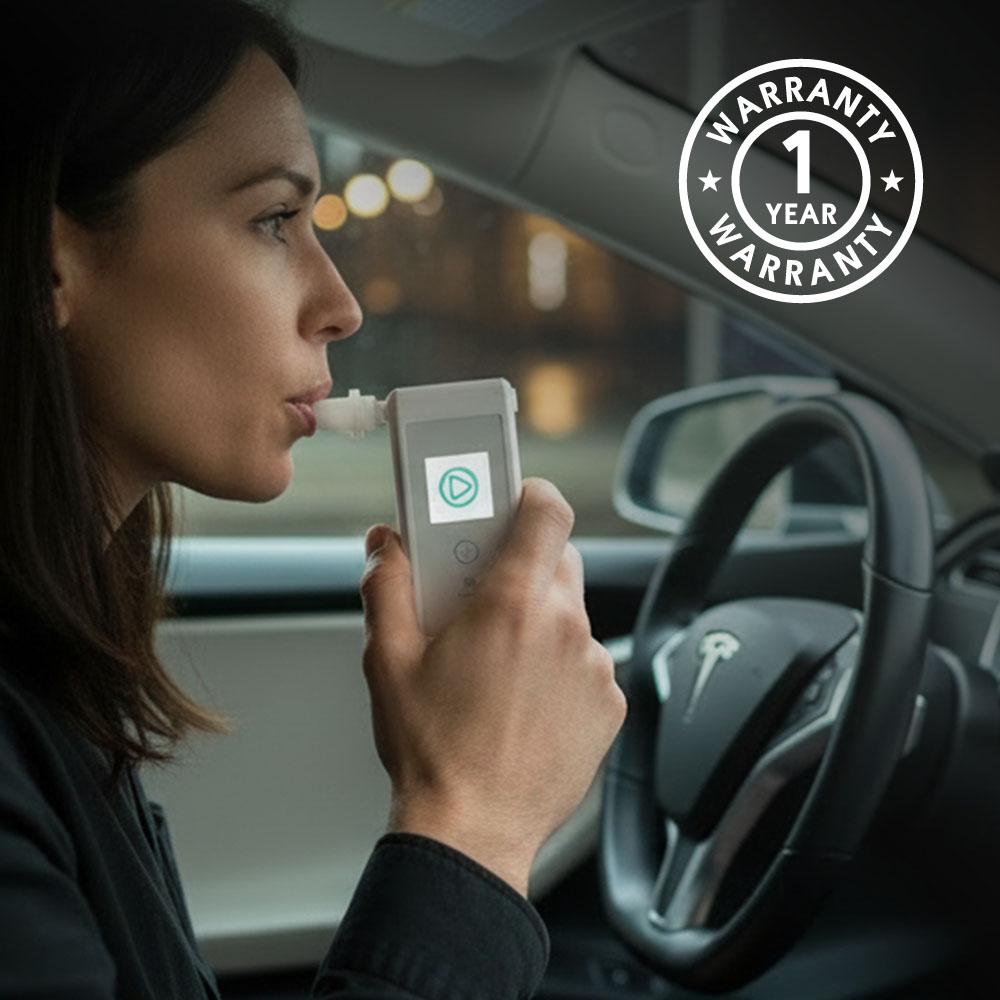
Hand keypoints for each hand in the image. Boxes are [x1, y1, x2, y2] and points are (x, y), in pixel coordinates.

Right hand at [358, 477, 626, 896]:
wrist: (473, 829)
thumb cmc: (432, 749)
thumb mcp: (388, 659)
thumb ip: (386, 585)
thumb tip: (386, 545)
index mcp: (511, 603)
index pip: (547, 510)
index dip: (531, 496)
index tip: (512, 501)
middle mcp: (566, 626)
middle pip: (557, 560)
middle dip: (523, 566)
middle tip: (484, 595)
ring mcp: (595, 667)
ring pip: (573, 614)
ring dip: (542, 621)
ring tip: (500, 663)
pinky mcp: (610, 703)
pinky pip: (589, 662)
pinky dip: (563, 667)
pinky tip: (525, 701)